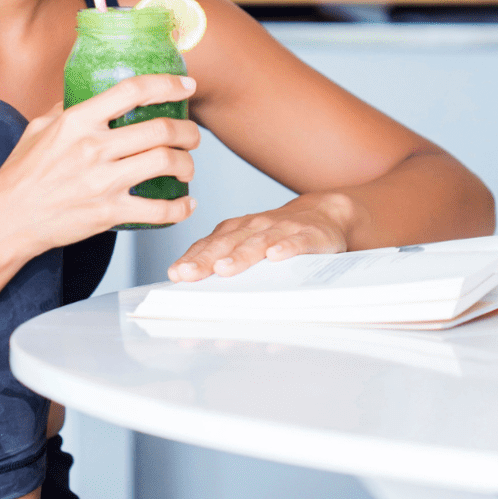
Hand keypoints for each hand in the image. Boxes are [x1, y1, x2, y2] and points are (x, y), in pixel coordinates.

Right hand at [0, 73, 200, 252]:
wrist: (7, 219)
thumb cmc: (20, 175)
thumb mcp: (38, 129)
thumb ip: (66, 109)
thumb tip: (91, 94)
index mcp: (78, 121)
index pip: (132, 91)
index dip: (167, 85)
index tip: (186, 87)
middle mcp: (93, 148)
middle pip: (160, 129)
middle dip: (188, 130)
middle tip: (192, 135)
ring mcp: (102, 182)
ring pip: (166, 163)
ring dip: (187, 164)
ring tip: (188, 165)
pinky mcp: (108, 213)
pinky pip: (158, 210)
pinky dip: (180, 208)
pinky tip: (185, 204)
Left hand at [167, 192, 354, 280]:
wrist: (323, 213)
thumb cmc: (277, 235)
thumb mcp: (249, 243)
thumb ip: (226, 259)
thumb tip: (194, 285)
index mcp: (235, 230)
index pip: (208, 245)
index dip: (191, 259)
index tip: (174, 275)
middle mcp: (254, 226)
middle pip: (226, 244)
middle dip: (205, 260)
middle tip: (187, 275)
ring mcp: (281, 229)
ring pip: (257, 243)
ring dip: (240, 256)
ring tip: (223, 270)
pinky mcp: (308, 234)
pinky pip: (296, 242)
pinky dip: (286, 248)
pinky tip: (276, 257)